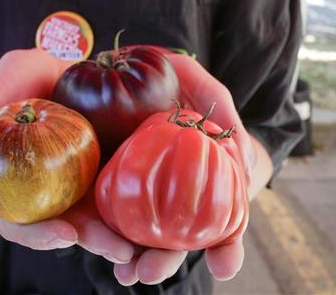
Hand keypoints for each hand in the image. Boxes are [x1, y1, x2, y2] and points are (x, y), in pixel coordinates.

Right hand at [0, 49, 135, 263]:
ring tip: (146, 243)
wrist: (54, 63)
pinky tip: (163, 211)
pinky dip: (140, 205)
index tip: (63, 234)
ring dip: (122, 234)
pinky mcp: (110, 166)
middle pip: (67, 227)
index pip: (19, 222)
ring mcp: (81, 181)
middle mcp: (48, 190)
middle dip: (93, 242)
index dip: (38, 235)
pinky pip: (125, 190)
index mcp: (16, 184)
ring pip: (100, 218)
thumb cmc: (15, 79)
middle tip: (119, 249)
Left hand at [112, 53, 252, 285]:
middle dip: (165, 262)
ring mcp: (131, 191)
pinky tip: (92, 244)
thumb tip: (242, 164)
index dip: (226, 247)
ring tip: (128, 273)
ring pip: (134, 237)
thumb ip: (223, 112)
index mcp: (197, 178)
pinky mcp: (96, 184)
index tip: (225, 267)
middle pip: (171, 239)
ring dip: (131, 261)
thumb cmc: (167, 74)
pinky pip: (96, 215)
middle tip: (153, 272)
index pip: (220, 223)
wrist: (118, 62)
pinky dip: (96, 235)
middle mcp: (166, 192)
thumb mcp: (198, 83)